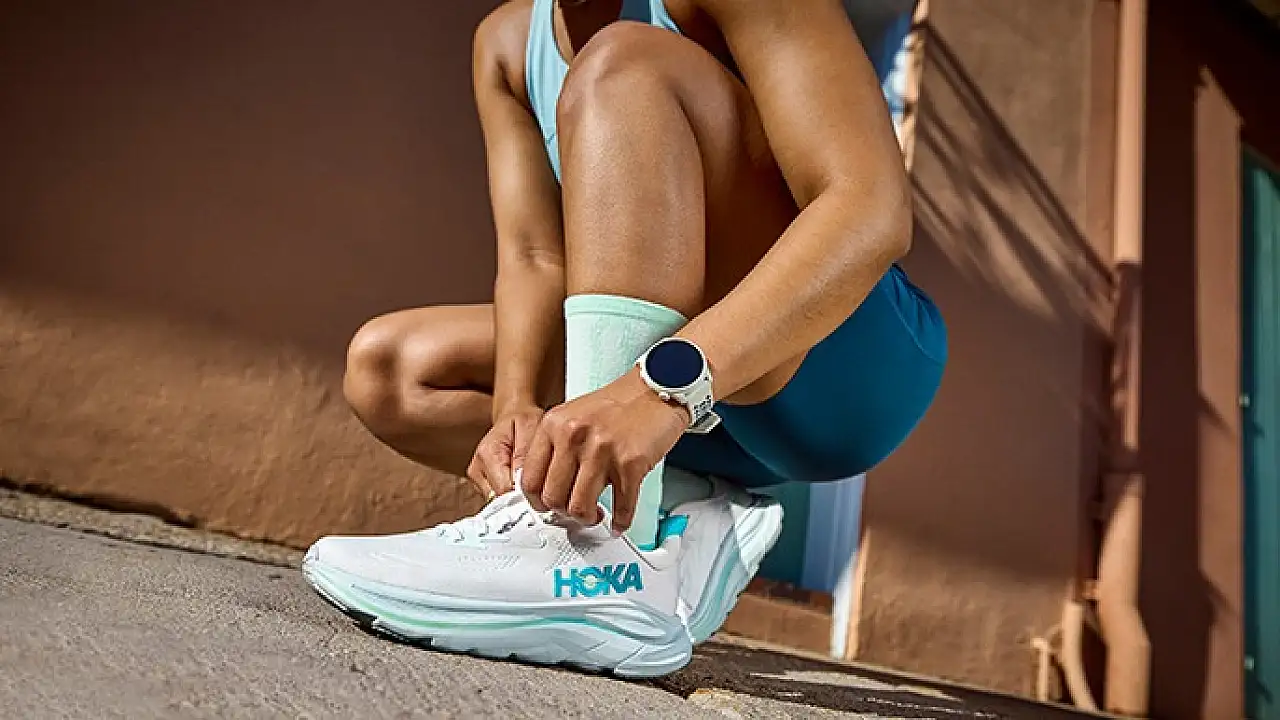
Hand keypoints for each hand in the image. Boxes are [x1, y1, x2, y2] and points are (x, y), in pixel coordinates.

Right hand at [467, 405, 543, 497]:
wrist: (514, 416)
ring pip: (501, 503)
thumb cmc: (525, 420)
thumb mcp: (531, 427)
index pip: (505, 490)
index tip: (544, 488)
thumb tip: (522, 485)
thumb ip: (525, 455)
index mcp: (487, 453)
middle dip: (523, 497)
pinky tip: (525, 482)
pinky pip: (501, 500)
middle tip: (542, 484)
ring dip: (519, 496)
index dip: (526, 493)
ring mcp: (478, 479)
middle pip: (501, 500)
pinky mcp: (483, 485)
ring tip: (533, 478)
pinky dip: (515, 495)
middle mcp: (477, 469)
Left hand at [520, 369, 688, 533]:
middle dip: (563, 513)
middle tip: (572, 513)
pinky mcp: (630, 463)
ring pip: (580, 507)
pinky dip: (620, 521)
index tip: (547, 507)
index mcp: (554, 425)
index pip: (529, 478)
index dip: (537, 501)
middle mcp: (573, 436)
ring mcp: (602, 451)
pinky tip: (619, 521)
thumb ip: (555, 446)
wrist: (656, 389)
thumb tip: (546, 486)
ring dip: (588, 518)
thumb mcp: (573, 416)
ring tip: (595, 514)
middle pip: (552, 497)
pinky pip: (621, 506)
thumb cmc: (618, 404)